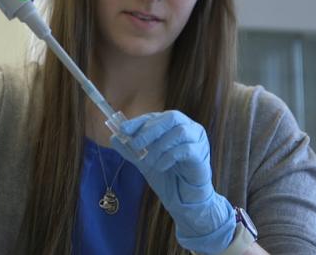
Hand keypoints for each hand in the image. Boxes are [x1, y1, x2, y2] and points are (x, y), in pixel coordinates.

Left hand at [111, 110, 235, 254]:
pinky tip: (160, 167)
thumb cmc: (167, 176)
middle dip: (150, 130)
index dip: (138, 121)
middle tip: (136, 144)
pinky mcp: (201, 155)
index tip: (123, 129)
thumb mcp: (144, 161)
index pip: (155, 116)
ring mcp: (198, 140)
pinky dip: (169, 157)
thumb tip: (114, 137)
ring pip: (179, 132)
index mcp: (174, 126)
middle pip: (171, 117)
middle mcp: (189, 128)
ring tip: (149, 161)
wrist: (183, 199)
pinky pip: (186, 149)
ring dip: (159, 146)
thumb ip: (130, 149)